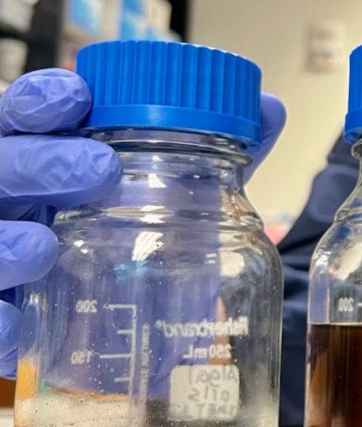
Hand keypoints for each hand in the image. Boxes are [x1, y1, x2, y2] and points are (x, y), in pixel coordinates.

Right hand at [0, 69, 286, 378]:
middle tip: (100, 169)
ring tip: (45, 247)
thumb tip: (269, 108)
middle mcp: (12, 197)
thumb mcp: (171, 191)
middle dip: (45, 162)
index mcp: (46, 155)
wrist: (113, 326)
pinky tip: (21, 329)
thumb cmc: (131, 236)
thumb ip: (213, 153)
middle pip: (2, 165)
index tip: (79, 96)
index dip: (43, 100)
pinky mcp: (2, 313)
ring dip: (7, 242)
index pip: (27, 113)